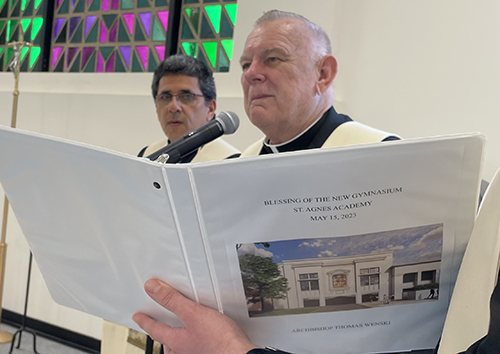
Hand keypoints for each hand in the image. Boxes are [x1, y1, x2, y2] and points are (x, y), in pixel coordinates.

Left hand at [133, 279, 256, 353]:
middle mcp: (185, 351)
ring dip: (179, 342)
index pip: (156, 329)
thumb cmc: (220, 340)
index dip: (146, 321)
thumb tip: (153, 289)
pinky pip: (197, 348)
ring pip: (181, 350)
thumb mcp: (193, 313)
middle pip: (168, 344)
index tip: (138, 317)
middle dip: (163, 336)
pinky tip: (205, 338)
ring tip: (180, 335)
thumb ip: (172, 300)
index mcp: (177, 341)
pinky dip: (195, 343)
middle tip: (157, 330)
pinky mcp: (211, 353)